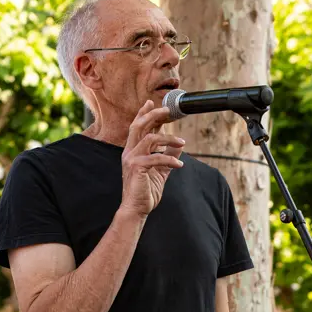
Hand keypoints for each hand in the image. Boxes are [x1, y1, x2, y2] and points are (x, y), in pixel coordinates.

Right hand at [119, 100, 184, 216]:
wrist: (136, 209)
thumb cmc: (145, 191)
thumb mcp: (160, 171)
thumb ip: (168, 156)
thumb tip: (178, 145)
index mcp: (133, 151)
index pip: (137, 127)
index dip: (143, 114)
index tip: (152, 103)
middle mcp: (129, 152)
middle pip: (138, 126)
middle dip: (152, 115)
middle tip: (167, 111)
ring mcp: (131, 159)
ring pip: (149, 139)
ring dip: (168, 138)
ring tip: (181, 142)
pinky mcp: (137, 168)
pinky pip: (156, 157)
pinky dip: (170, 159)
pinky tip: (180, 164)